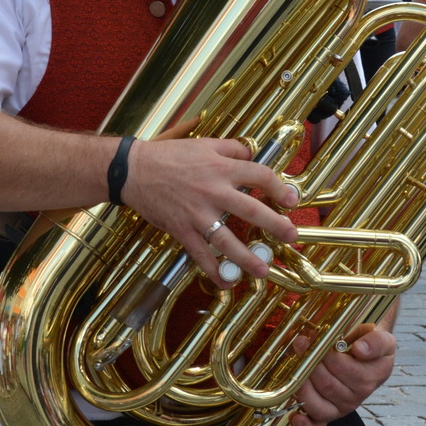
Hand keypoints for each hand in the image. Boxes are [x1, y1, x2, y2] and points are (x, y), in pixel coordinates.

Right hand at [122, 137, 298, 284]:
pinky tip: (226, 282)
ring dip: (247, 257)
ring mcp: (197, 213)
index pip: (259, 176)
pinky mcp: (181, 229)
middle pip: (251, 210)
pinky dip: (213, 270)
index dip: (280, 188)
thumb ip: (231, 148)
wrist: (133, 170)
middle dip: (275, 224)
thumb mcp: (203, 143)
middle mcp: (213, 191)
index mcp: (221, 168)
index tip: (292, 200)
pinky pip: (200, 254)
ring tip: (264, 270)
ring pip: (227, 239)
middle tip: (291, 236)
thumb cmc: (168, 155)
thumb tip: (252, 155)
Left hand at [288, 322, 396, 425]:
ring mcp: (342, 407)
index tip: (320, 341)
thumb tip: (360, 350)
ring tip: (295, 364)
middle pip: (328, 386)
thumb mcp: (380, 336)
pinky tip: (295, 418)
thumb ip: (376, 342)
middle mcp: (359, 395)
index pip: (352, 373)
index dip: (331, 358)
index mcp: (375, 377)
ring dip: (302, 385)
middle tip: (301, 344)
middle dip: (311, 365)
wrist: (362, 348)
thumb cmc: (368, 341)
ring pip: (318, 403)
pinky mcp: (327, 414)